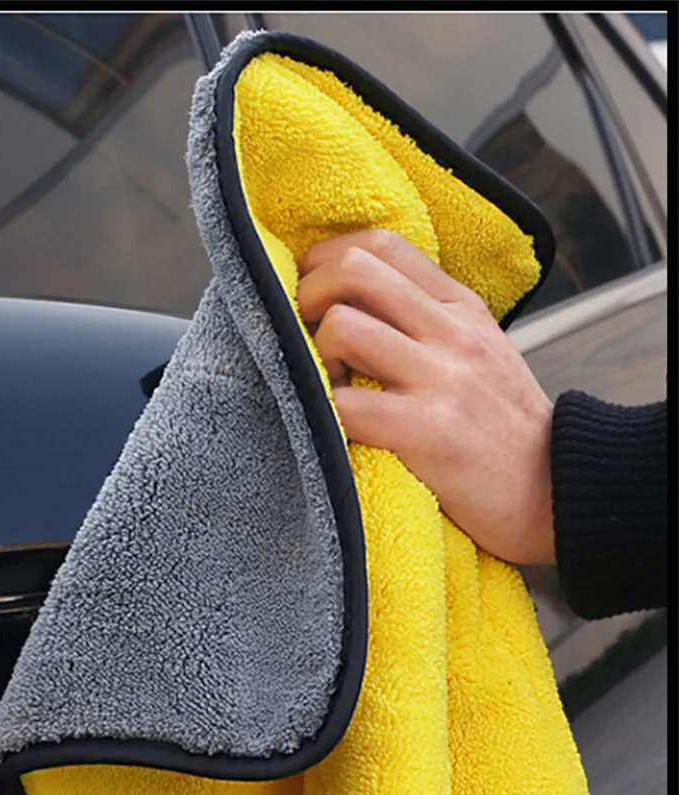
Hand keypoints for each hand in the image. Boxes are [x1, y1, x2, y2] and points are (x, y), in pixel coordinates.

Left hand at [297, 229, 555, 566]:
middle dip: (306, 295)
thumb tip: (352, 304)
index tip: (311, 290)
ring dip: (312, 356)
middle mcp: (451, 331)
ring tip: (325, 385)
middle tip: (300, 334)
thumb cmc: (503, 428)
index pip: (382, 244)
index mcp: (459, 307)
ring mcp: (441, 378)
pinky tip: (334, 426)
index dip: (329, 258)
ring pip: (342, 327)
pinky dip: (322, 412)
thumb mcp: (478, 351)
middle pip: (354, 271)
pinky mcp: (427, 429)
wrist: (555, 489)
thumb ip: (425, 320)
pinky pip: (345, 405)